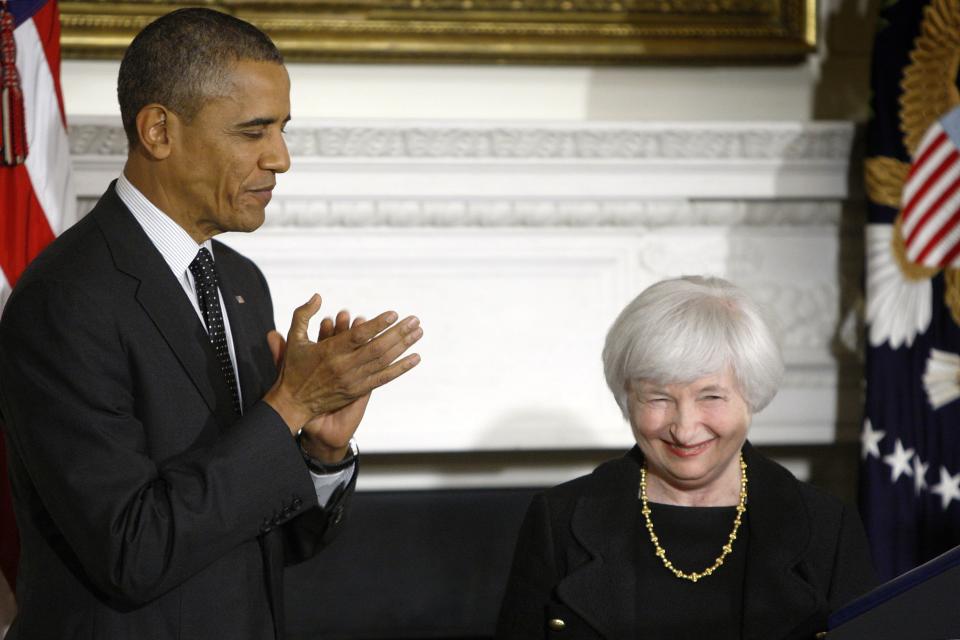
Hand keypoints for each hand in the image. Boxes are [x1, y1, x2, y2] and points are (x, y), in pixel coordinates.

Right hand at [263, 295, 422, 443]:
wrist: (293, 403)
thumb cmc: (293, 368)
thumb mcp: (294, 339)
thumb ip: (303, 315)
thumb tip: (317, 296)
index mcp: (329, 351)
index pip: (358, 336)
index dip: (377, 325)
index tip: (394, 314)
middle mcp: (344, 366)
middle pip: (377, 348)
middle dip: (398, 333)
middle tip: (415, 320)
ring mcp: (353, 380)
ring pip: (383, 362)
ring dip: (403, 346)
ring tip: (419, 333)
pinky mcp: (358, 390)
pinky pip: (384, 378)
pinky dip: (401, 368)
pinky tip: (415, 358)